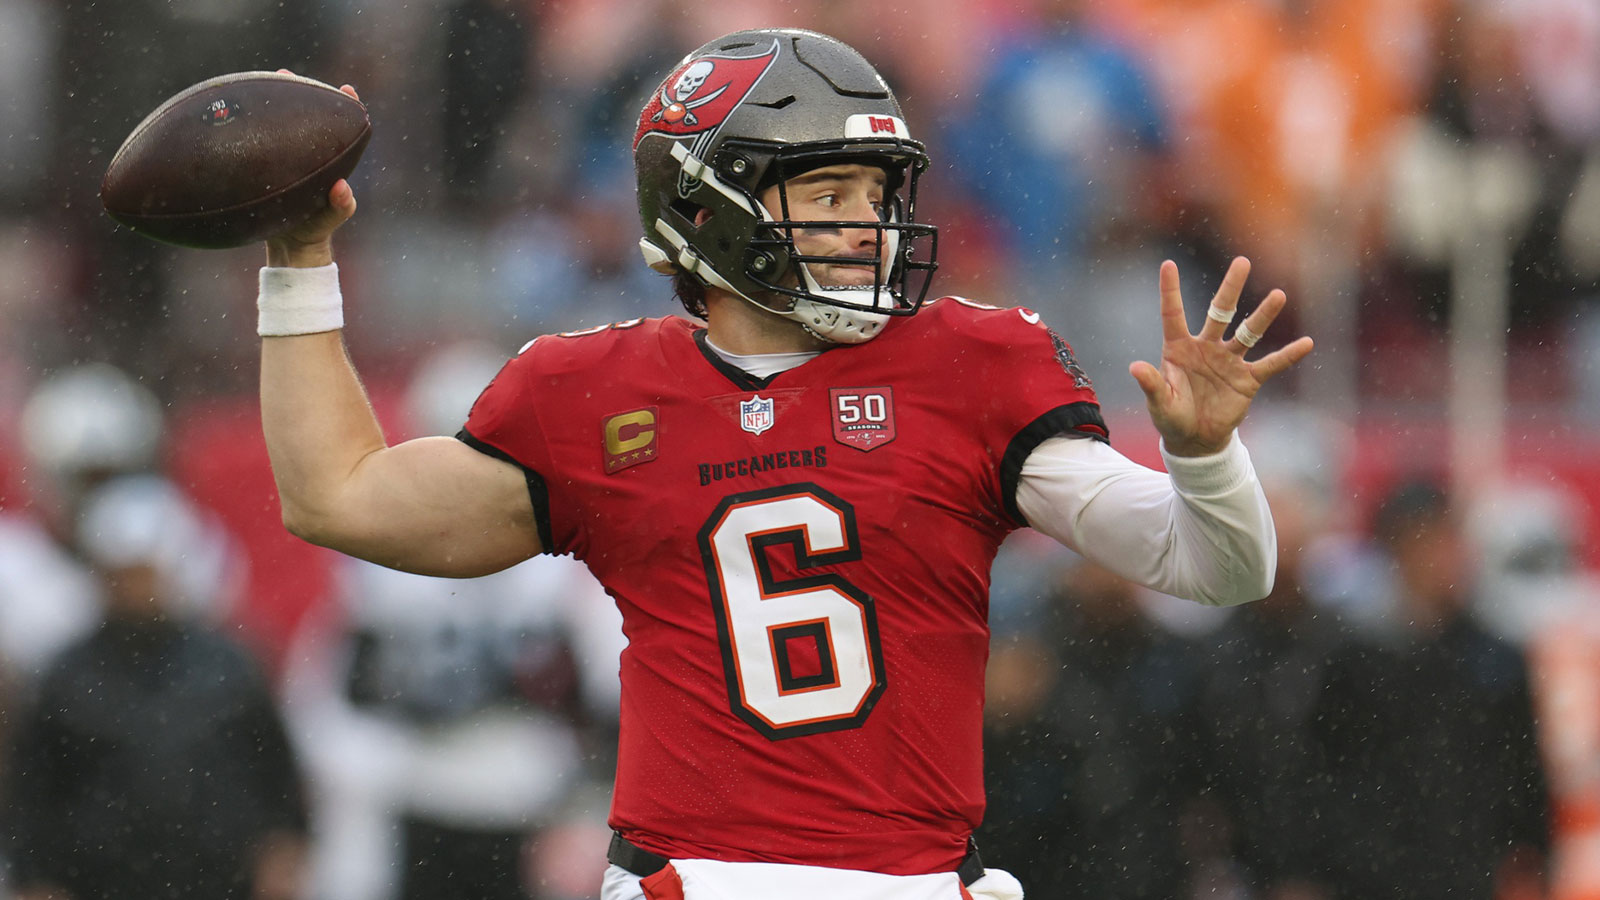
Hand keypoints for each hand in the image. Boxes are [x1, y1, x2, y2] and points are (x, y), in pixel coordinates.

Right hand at [265, 73, 360, 267]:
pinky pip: (260, 140)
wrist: (289, 245)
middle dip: (302, 92)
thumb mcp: (328, 221)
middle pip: (308, 116)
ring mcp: (287, 157)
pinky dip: (252, 126)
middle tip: (286, 73)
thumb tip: (343, 188)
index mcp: (330, 161)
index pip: (340, 128)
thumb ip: (340, 207)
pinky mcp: (267, 165)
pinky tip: (236, 112)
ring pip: (282, 124)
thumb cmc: (314, 230)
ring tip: (263, 81)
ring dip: (275, 101)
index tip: (346, 89)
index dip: (344, 106)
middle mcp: (310, 153)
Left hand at [1129, 257, 1313, 456]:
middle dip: (1230, 288)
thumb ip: (1151, 384)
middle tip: (1242, 262)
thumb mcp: (1159, 402)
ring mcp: (1229, 361)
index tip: (1168, 264)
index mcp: (1179, 348)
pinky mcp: (1247, 379)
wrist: (1195, 439)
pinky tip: (1307, 343)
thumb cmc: (1171, 418)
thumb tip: (1134, 368)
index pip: (1173, 314)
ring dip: (1263, 315)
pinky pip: (1271, 364)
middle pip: (1220, 312)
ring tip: (1278, 295)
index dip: (1170, 290)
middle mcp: (1206, 347)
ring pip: (1248, 332)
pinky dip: (1288, 355)